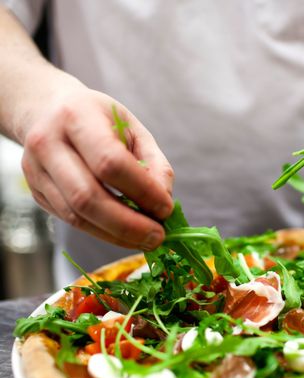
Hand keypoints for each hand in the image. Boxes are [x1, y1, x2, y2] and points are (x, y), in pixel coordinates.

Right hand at [21, 88, 173, 250]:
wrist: (47, 110)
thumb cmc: (99, 120)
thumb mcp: (133, 129)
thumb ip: (155, 164)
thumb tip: (164, 204)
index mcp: (76, 116)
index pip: (110, 162)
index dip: (142, 191)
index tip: (166, 208)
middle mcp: (47, 143)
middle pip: (87, 197)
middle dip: (129, 224)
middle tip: (158, 237)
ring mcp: (36, 171)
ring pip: (77, 216)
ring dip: (117, 235)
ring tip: (146, 239)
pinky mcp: (36, 193)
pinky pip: (72, 221)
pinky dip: (104, 233)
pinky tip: (125, 234)